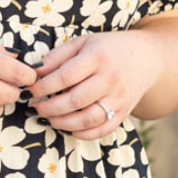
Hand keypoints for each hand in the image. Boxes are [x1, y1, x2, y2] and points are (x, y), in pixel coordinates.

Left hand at [27, 30, 161, 138]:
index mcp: (98, 57)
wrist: (147, 58)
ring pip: (88, 119)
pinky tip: (69, 129)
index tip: (30, 90)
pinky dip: (83, 134)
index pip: (65, 76)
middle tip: (35, 107)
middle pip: (75, 100)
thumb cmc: (108, 49)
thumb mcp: (84, 43)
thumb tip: (35, 72)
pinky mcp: (124, 112)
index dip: (44, 86)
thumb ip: (58, 56)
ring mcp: (119, 98)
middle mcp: (110, 79)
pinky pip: (102, 129)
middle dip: (49, 107)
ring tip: (48, 119)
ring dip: (63, 123)